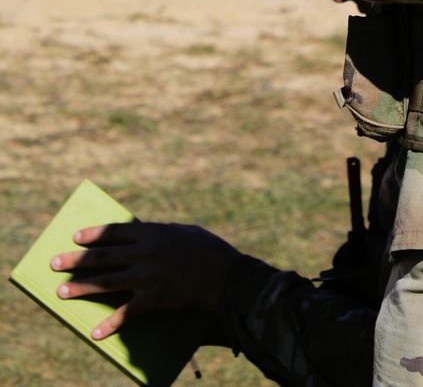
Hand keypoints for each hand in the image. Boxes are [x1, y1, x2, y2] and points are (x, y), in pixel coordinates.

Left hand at [50, 220, 239, 340]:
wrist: (226, 276)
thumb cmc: (208, 251)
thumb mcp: (185, 233)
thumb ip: (162, 232)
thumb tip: (142, 232)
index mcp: (154, 231)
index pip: (115, 230)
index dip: (93, 234)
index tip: (74, 237)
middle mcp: (147, 251)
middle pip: (104, 255)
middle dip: (76, 260)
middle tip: (55, 264)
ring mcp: (150, 275)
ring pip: (107, 282)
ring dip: (82, 287)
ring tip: (61, 292)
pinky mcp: (156, 297)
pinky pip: (127, 313)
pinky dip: (110, 324)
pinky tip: (95, 333)